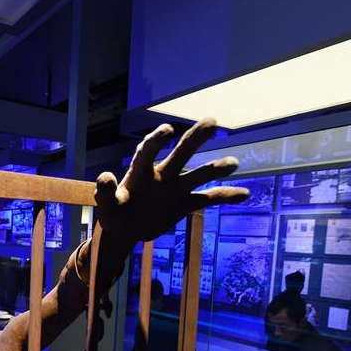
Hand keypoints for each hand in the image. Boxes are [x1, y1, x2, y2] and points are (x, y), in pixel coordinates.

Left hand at [94, 119, 247, 244]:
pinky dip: (225, 196)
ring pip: (199, 174)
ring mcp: (175, 189)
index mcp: (140, 172)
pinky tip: (245, 193)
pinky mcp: (185, 204)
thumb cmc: (114, 213)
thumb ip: (105, 192)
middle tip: (212, 121)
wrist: (126, 228)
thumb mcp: (107, 206)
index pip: (148, 152)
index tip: (169, 130)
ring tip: (234, 163)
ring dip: (216, 168)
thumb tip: (105, 176)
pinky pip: (207, 198)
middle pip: (181, 153)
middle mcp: (162, 175)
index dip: (157, 140)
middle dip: (196, 138)